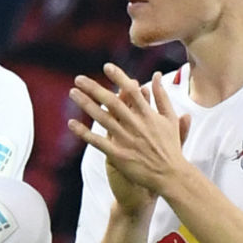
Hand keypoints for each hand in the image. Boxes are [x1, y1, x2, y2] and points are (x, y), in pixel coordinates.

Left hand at [68, 66, 189, 211]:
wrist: (171, 175)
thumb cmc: (171, 146)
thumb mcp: (170, 119)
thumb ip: (162, 96)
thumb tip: (157, 75)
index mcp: (148, 115)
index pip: (132, 91)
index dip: (119, 77)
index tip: (107, 67)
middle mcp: (136, 125)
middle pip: (112, 102)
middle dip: (94, 88)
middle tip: (79, 78)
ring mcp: (126, 140)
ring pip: (102, 119)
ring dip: (86, 105)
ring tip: (72, 93)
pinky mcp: (118, 155)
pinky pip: (97, 142)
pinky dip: (84, 133)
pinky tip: (71, 123)